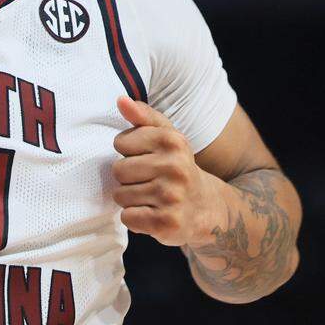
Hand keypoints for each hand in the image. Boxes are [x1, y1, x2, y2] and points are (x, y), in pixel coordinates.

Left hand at [111, 96, 223, 246]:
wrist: (206, 209)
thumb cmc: (176, 167)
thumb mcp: (166, 137)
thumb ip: (142, 116)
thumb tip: (121, 100)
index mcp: (173, 141)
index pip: (121, 142)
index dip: (129, 152)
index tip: (147, 158)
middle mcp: (175, 168)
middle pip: (118, 170)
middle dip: (128, 178)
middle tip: (149, 181)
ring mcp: (172, 197)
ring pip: (120, 195)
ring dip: (131, 199)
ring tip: (152, 198)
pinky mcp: (167, 223)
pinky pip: (127, 217)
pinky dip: (135, 219)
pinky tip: (153, 214)